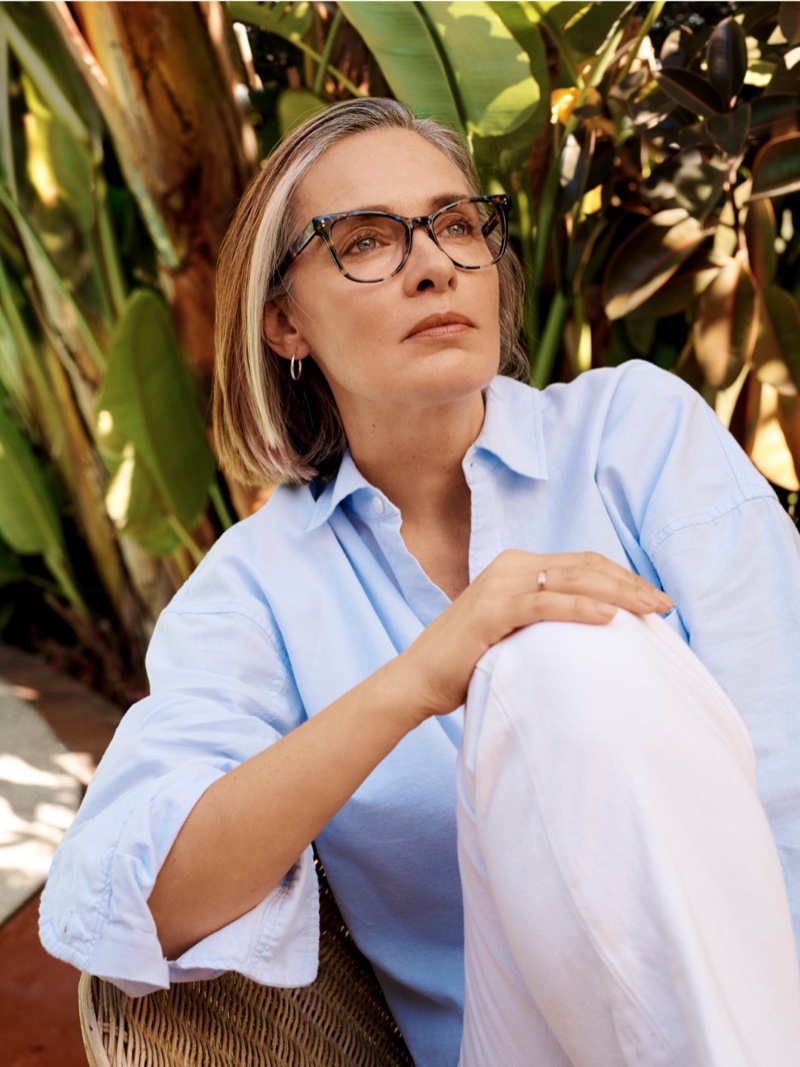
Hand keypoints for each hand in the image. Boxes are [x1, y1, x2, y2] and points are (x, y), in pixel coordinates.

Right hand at [396, 550, 672, 721]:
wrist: (417, 678)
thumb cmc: (468, 662)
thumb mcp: (513, 630)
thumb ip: (545, 619)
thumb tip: (596, 630)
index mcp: (517, 566)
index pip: (583, 563)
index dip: (623, 577)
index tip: (654, 598)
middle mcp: (510, 567)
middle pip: (585, 566)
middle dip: (630, 583)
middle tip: (665, 605)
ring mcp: (500, 585)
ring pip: (572, 579)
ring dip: (618, 592)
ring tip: (650, 609)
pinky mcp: (491, 610)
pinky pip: (545, 604)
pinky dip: (581, 608)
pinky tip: (610, 617)